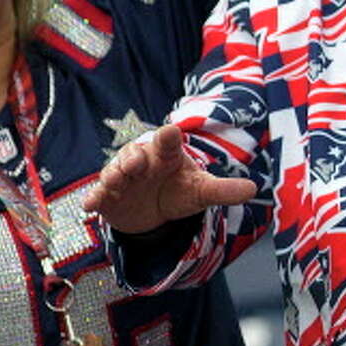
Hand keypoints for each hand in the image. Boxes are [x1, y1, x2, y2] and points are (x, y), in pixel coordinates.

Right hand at [82, 123, 254, 233]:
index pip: (169, 143)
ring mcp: (122, 178)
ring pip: (114, 171)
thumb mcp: (201, 192)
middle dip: (134, 157)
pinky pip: (98, 195)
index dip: (168, 137)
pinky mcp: (107, 196)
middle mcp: (142, 162)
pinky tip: (90, 205)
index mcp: (167, 156)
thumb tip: (254, 189)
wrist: (154, 213)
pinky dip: (94, 198)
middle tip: (137, 163)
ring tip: (117, 180)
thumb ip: (223, 190)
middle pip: (136, 153)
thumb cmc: (179, 192)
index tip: (169, 132)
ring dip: (113, 174)